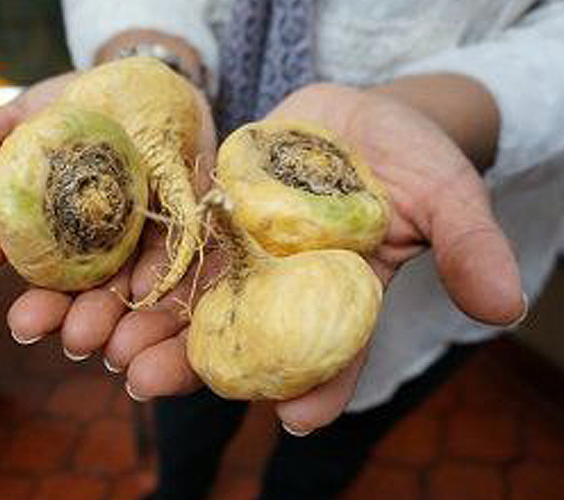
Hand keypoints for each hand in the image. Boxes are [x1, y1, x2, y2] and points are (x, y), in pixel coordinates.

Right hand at [0, 71, 217, 377]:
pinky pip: (187, 282)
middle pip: (72, 292)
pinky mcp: (193, 244)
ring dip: (113, 326)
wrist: (160, 89)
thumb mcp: (28, 117)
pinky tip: (155, 311)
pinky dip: (174, 306)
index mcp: (47, 231)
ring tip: (97, 344)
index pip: (13, 247)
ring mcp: (143, 252)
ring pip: (128, 299)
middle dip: (54, 312)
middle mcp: (92, 253)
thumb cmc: (83, 107)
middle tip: (33, 325)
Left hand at [109, 82, 525, 433]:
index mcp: (338, 299)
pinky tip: (101, 287)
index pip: (332, 354)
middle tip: (146, 385)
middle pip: (234, 338)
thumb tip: (506, 306)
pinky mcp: (205, 218)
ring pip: (185, 301)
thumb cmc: (408, 159)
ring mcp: (237, 256)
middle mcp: (279, 290)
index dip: (318, 386)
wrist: (351, 115)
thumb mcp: (447, 195)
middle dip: (188, 365)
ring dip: (141, 325)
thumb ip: (468, 245)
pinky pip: (166, 246)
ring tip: (104, 347)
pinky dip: (133, 266)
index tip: (298, 418)